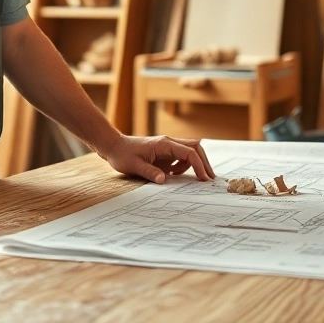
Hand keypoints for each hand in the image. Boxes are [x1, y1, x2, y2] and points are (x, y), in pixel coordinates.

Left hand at [98, 135, 214, 183]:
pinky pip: (180, 156)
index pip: (189, 152)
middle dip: (204, 162)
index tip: (204, 178)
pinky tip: (177, 175)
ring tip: (198, 179)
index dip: (199, 165)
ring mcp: (167, 147)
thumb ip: (149, 172)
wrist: (113, 146)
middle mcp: (168, 143)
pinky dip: (184, 165)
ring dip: (196, 164)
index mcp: (164, 144)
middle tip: (210, 178)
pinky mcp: (164, 152)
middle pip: (194, 148)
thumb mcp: (134, 166)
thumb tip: (163, 180)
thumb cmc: (122, 155)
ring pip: (189, 151)